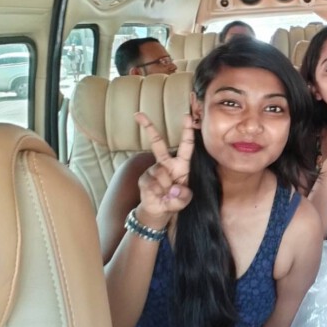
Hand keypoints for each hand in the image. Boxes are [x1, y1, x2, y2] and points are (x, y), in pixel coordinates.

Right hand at [135, 112, 194, 227]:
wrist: (159, 212)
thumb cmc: (174, 201)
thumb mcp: (184, 200)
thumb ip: (183, 196)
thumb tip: (173, 189)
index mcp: (181, 165)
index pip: (186, 146)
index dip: (186, 131)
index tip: (186, 117)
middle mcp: (166, 164)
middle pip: (157, 143)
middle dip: (148, 127)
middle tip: (139, 114)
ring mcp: (153, 170)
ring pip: (160, 173)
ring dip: (166, 187)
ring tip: (167, 195)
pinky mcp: (144, 179)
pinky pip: (152, 184)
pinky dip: (158, 193)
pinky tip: (159, 197)